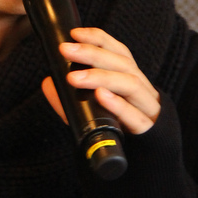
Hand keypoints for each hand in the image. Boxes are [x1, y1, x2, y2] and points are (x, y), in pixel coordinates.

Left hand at [41, 26, 160, 134]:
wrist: (145, 163)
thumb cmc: (118, 130)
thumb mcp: (91, 111)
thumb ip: (71, 99)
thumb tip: (48, 82)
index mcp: (131, 79)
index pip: (119, 51)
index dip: (99, 39)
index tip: (75, 34)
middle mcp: (142, 90)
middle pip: (123, 64)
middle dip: (93, 53)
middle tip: (66, 49)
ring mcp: (147, 109)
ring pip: (131, 85)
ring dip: (101, 77)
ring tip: (74, 77)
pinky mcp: (149, 132)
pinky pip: (136, 117)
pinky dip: (118, 105)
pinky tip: (101, 96)